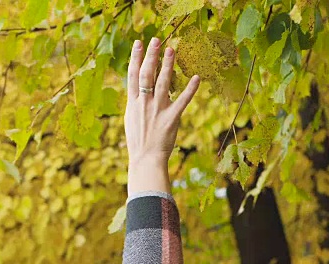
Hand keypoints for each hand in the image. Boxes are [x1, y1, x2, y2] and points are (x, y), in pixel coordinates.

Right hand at [125, 37, 200, 194]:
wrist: (145, 159)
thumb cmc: (138, 141)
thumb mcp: (131, 119)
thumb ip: (136, 102)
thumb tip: (138, 88)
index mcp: (133, 102)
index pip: (133, 75)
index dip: (136, 57)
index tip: (139, 43)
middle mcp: (144, 103)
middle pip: (146, 74)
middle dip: (150, 55)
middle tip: (156, 40)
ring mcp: (158, 109)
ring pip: (163, 82)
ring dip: (167, 65)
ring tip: (171, 50)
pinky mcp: (171, 118)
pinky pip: (182, 101)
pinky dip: (190, 89)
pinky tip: (197, 77)